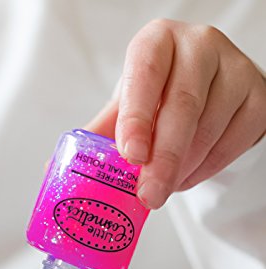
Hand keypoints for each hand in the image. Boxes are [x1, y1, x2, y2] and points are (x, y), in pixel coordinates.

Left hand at [86, 19, 265, 208]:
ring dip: (182, 168)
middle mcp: (199, 45)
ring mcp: (235, 68)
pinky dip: (206, 168)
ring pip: (211, 127)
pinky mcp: (258, 97)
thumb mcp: (126, 105)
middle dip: (163, 158)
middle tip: (148, 195)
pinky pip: (234, 141)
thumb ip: (98, 132)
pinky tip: (185, 178)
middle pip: (183, 104)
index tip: (131, 156)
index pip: (145, 72)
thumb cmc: (157, 96)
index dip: (137, 114)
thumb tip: (54, 170)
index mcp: (156, 42)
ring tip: (160, 189)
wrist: (205, 89)